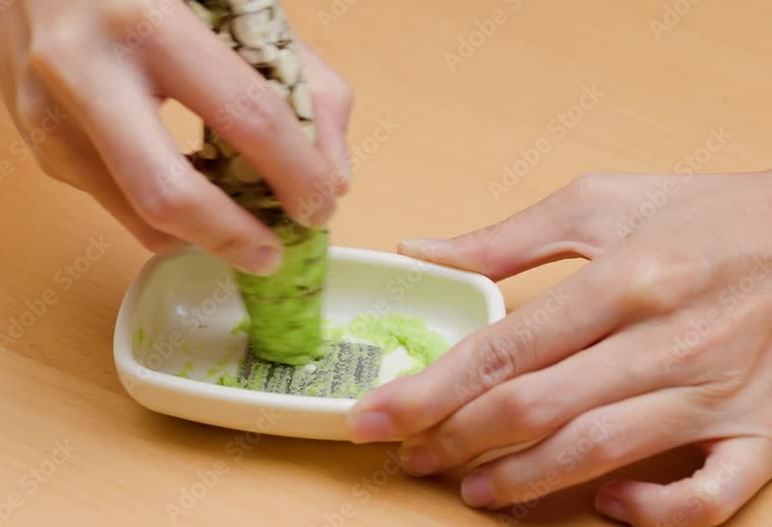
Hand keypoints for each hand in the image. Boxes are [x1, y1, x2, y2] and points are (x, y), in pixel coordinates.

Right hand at [0, 0, 351, 274]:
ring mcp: (50, 119)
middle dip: (232, 238)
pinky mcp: (40, 149)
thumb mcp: (226, 2)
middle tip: (273, 254)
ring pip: (138, 217)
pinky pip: (117, 202)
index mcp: (146, 21)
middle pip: (167, 195)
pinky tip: (189, 179)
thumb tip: (330, 174)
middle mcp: (85, 72)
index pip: (243, 115)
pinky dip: (165, 208)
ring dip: (201, 231)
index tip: (320, 205)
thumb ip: (297, 75)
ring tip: (239, 214)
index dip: (293, 173)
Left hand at [347, 172, 771, 525]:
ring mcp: (716, 393)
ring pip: (599, 452)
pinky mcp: (760, 431)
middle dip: (457, 439)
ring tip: (471, 488)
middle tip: (410, 453)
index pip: (502, 349)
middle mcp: (665, 341)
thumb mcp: (603, 204)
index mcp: (623, 280)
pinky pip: (708, 495)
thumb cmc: (708, 216)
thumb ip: (507, 238)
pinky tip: (603, 504)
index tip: (374, 417)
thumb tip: (422, 253)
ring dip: (523, 480)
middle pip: (536, 407)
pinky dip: (653, 512)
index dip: (428, 391)